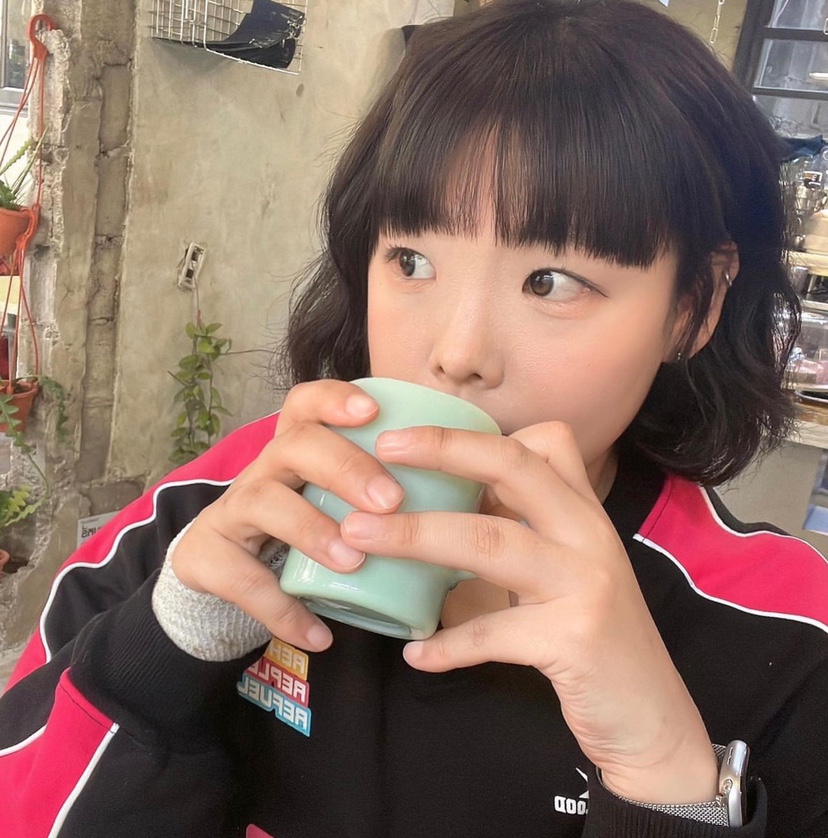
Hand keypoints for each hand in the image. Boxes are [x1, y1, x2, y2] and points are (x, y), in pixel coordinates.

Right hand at [170, 379, 404, 653]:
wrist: (222, 570)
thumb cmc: (301, 526)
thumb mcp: (333, 501)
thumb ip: (380, 495)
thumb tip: (468, 513)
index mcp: (297, 448)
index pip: (306, 403)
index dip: (335, 399)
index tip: (373, 411)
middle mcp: (263, 468)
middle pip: (295, 444)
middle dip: (345, 467)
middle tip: (390, 500)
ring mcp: (233, 509)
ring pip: (264, 501)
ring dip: (312, 529)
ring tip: (352, 562)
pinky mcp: (207, 556)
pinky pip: (243, 579)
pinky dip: (282, 609)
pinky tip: (318, 634)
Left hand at [340, 421, 718, 804]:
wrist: (652, 716)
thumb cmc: (596, 636)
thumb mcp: (566, 569)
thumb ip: (521, 532)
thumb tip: (441, 510)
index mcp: (584, 512)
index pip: (545, 442)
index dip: (479, 435)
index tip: (416, 440)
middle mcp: (589, 534)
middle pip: (513, 468)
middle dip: (444, 450)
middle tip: (384, 450)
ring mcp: (585, 583)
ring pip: (490, 540)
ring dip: (416, 536)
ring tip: (359, 539)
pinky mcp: (575, 639)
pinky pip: (495, 634)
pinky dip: (448, 644)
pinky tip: (416, 654)